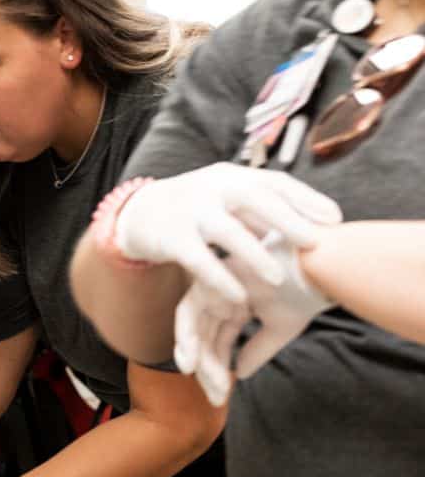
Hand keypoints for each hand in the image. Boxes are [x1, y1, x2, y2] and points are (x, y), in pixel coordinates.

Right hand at [115, 163, 341, 302]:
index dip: (305, 198)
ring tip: (278, 279)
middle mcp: (213, 188)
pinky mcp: (171, 238)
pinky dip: (220, 279)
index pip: (273, 182)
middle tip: (315, 243)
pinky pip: (198, 260)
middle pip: (253, 198)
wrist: (141, 213)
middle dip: (286, 219)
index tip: (334, 218)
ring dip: (254, 254)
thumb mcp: (229, 200)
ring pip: (226, 231)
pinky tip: (239, 300)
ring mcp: (190, 212)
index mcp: (233, 177)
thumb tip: (316, 223)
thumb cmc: (200, 209)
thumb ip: (263, 210)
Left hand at [174, 230, 333, 404]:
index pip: (219, 340)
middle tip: (215, 397)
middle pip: (203, 335)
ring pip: (192, 325)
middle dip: (206, 368)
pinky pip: (189, 309)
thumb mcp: (279, 329)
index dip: (217, 369)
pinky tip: (195, 364)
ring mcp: (215, 283)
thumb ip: (256, 350)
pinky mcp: (210, 276)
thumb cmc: (306, 293)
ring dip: (197, 357)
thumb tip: (238, 373)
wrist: (321, 267)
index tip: (220, 397)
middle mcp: (222, 293)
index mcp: (237, 304)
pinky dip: (188, 336)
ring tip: (208, 385)